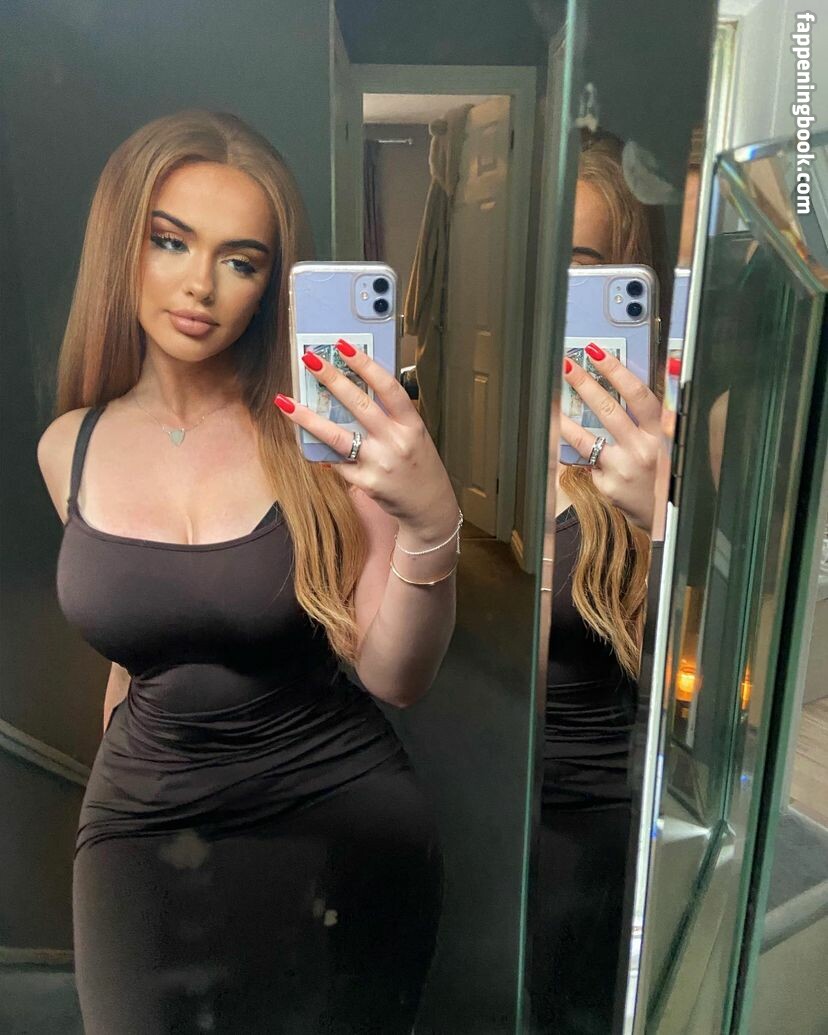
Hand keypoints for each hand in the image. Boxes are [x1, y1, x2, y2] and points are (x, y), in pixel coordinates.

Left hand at [274, 340, 457, 543]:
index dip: (365, 365)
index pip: (387, 388)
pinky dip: (321, 451)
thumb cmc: (420, 466)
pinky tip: (303, 438)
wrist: (430, 507)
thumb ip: (391, 416)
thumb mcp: (414, 435)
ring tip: (286, 401)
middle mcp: (396, 442)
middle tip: (310, 359)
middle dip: (332, 379)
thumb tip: (353, 390)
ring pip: (338, 436)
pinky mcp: (366, 483)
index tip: (344, 346)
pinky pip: (337, 463)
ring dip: (308, 417)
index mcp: (411, 425)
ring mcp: (379, 464)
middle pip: (359, 405)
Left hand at [560, 343, 661, 530]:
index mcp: (660, 434)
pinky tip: (572, 448)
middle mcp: (642, 450)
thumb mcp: (671, 444)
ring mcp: (622, 469)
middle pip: (609, 410)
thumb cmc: (665, 475)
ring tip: (551, 403)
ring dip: (566, 419)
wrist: (668, 519)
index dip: (617, 372)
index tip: (598, 354)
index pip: (638, 395)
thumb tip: (645, 382)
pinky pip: (588, 464)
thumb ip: (657, 418)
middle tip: (567, 367)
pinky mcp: (608, 487)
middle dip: (585, 384)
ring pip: (587, 439)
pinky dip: (580, 455)